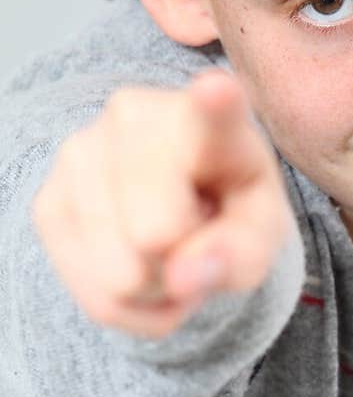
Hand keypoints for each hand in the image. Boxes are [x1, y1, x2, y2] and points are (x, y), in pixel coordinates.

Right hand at [31, 70, 298, 339]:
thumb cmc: (231, 205)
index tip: (218, 90)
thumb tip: (184, 276)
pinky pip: (98, 298)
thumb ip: (240, 253)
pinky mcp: (47, 202)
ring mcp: (80, 153)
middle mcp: (134, 116)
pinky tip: (141, 266)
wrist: (180, 204)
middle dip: (184, 262)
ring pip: (123, 276)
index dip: (214, 104)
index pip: (211, 111)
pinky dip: (131, 306)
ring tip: (170, 248)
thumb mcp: (261, 231)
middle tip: (197, 235)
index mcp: (209, 116)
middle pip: (157, 234)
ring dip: (158, 286)